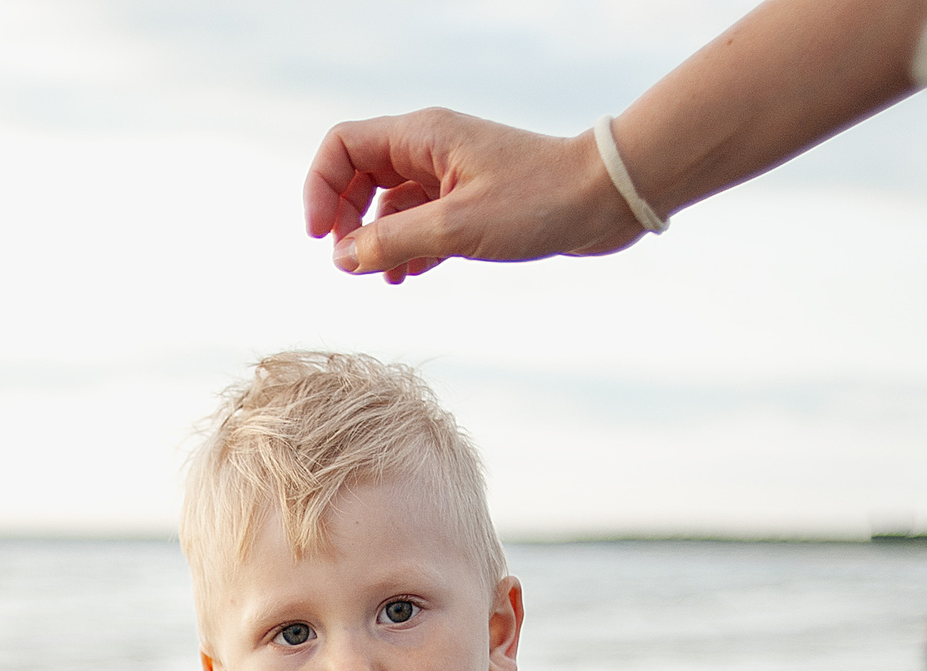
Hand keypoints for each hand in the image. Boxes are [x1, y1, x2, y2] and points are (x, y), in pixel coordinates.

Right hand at [302, 108, 644, 284]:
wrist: (604, 198)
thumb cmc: (538, 201)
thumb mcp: (455, 228)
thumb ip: (393, 242)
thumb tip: (342, 258)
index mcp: (421, 137)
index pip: (343, 147)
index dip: (321, 188)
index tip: (323, 237)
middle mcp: (430, 148)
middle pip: (359, 174)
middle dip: (345, 218)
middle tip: (348, 262)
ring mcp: (450, 174)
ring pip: (390, 202)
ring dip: (376, 239)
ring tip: (381, 278)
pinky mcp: (471, 200)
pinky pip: (420, 220)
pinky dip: (407, 247)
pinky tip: (409, 276)